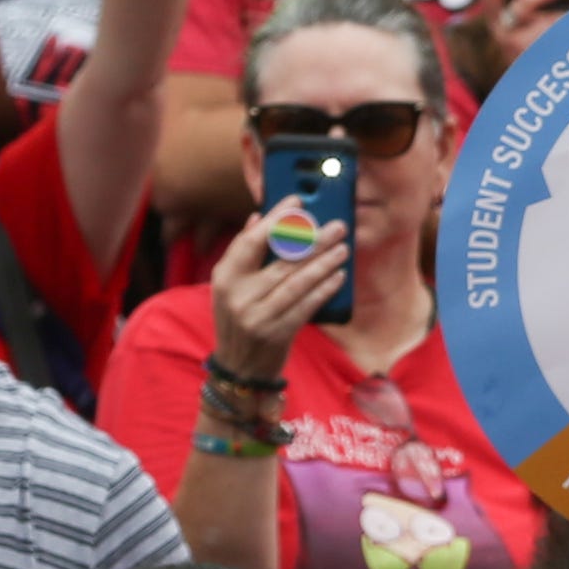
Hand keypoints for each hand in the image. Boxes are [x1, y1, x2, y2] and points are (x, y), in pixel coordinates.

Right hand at [212, 202, 351, 383]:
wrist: (239, 368)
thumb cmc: (239, 319)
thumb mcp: (230, 287)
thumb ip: (243, 253)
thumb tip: (258, 218)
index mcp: (225, 277)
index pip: (251, 241)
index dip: (275, 218)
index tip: (297, 200)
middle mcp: (238, 295)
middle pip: (282, 260)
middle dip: (313, 240)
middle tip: (337, 225)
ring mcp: (257, 315)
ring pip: (298, 282)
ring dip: (324, 262)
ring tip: (343, 247)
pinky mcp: (277, 332)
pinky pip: (306, 305)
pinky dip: (324, 289)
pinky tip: (340, 275)